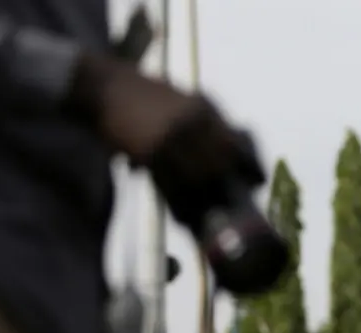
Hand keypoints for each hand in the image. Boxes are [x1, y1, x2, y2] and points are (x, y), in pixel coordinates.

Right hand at [69, 51, 264, 230]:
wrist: (103, 88)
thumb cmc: (143, 94)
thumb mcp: (183, 98)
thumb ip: (206, 120)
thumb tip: (232, 149)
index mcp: (203, 109)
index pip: (236, 144)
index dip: (250, 166)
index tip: (257, 181)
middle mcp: (191, 124)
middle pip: (219, 166)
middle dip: (228, 188)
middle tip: (231, 204)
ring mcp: (171, 140)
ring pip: (197, 180)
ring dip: (203, 202)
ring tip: (206, 216)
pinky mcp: (149, 154)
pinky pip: (171, 187)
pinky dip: (179, 204)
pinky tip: (183, 216)